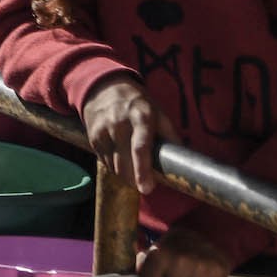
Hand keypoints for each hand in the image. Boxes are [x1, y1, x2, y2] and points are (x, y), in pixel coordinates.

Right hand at [81, 74, 167, 195]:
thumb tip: (183, 159)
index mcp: (141, 118)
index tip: (147, 188)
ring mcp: (103, 130)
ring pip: (114, 166)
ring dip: (125, 175)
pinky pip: (105, 162)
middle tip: (144, 185)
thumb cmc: (137, 103)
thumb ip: (170, 134)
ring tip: (134, 171)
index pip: (140, 148)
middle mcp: (119, 124)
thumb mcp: (157, 111)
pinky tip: (121, 160)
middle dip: (135, 180)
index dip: (143, 170)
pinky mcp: (93, 137)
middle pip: (125, 163)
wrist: (103, 88)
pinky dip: (115, 167)